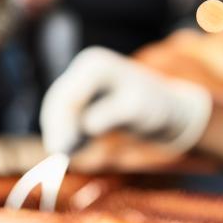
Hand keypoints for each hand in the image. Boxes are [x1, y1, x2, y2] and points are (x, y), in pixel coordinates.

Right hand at [40, 47, 213, 156]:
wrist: (166, 108)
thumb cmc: (154, 107)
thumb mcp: (137, 109)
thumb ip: (112, 114)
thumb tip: (88, 125)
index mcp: (95, 65)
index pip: (68, 96)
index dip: (61, 123)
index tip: (61, 149)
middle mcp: (84, 68)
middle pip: (58, 100)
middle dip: (56, 128)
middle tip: (59, 156)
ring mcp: (81, 79)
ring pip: (58, 108)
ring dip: (58, 131)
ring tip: (64, 156)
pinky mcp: (82, 95)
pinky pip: (65, 114)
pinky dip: (65, 131)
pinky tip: (71, 148)